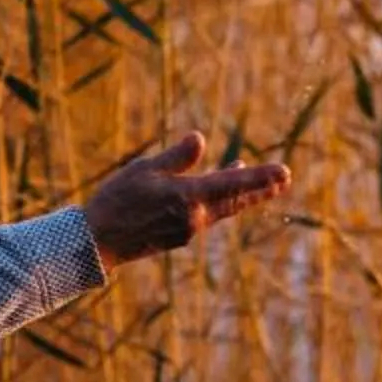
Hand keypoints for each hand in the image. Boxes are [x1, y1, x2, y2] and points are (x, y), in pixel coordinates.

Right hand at [81, 131, 291, 267]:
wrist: (97, 242)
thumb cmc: (116, 200)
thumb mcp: (144, 170)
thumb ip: (176, 157)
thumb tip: (200, 139)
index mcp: (189, 198)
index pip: (233, 184)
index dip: (261, 178)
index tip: (284, 172)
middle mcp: (195, 217)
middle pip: (235, 201)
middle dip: (261, 190)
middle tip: (284, 180)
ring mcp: (187, 230)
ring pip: (222, 210)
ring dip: (242, 197)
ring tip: (261, 186)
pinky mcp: (178, 237)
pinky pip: (207, 217)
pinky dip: (219, 204)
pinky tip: (218, 196)